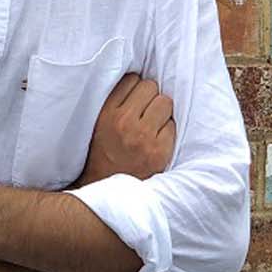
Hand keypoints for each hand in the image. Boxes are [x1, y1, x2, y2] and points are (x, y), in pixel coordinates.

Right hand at [74, 72, 174, 186]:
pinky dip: (167, 131)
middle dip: (151, 97)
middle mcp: (124, 122)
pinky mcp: (159, 151)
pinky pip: (172, 125)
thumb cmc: (104, 155)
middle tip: (145, 112)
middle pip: (150, 87)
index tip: (136, 98)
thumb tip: (139, 79)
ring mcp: (143, 137)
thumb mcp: (99, 124)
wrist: (109, 191)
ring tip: (153, 125)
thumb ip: (115, 102)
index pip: (131, 79)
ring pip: (165, 102)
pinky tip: (157, 140)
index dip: (136, 88)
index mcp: (106, 113)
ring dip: (162, 112)